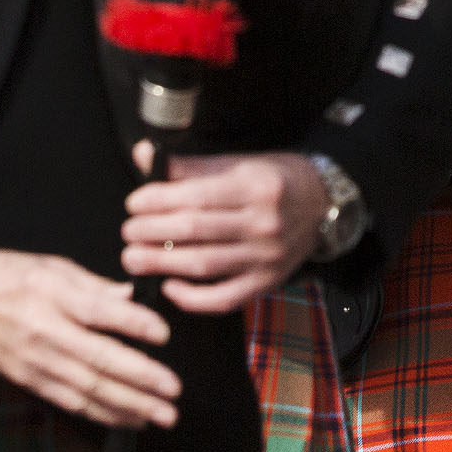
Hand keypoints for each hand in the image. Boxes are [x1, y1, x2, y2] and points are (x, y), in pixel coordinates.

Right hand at [0, 249, 179, 430]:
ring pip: (88, 389)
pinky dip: (102, 413)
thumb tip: (132, 297)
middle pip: (98, 361)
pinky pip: (70, 401)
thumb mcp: (50, 265)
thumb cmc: (2, 276)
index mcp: (51, 297)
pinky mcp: (28, 381)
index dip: (134, 324)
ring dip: (128, 406)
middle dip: (140, 380)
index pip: (99, 312)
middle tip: (174, 392)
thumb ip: (94, 284)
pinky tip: (130, 419)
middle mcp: (44, 334)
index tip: (164, 334)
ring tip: (162, 415)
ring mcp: (35, 363)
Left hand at [120, 143, 328, 314]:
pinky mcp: (267, 282)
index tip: (134, 203)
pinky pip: (224, 298)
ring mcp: (267, 257)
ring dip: (161, 263)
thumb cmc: (275, 181)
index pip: (195, 196)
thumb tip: (142, 154)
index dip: (157, 201)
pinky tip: (169, 287)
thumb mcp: (239, 163)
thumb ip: (189, 165)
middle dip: (151, 232)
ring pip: (204, 265)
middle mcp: (264, 223)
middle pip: (195, 230)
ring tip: (133, 259)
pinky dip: (193, 298)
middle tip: (128, 232)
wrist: (324, 203)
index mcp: (256, 187)